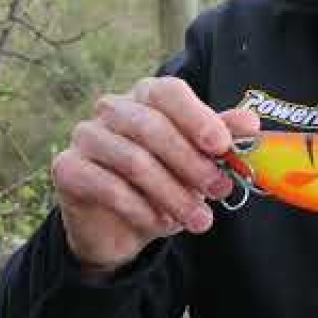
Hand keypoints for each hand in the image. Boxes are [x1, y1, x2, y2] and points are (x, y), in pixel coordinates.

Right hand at [51, 76, 259, 276]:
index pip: (170, 92)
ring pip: (134, 161)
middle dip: (192, 163)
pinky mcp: (67, 168)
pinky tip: (162, 224)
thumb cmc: (166, 181)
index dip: (197, 117)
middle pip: (153, 128)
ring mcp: (86, 136)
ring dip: (172, 194)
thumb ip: (221, 138)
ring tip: (198, 219)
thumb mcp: (199, 160)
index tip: (222, 145)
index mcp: (147, 95)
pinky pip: (108, 186)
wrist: (121, 225)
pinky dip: (142, 208)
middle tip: (220, 191)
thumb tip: (250, 123)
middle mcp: (113, 108)